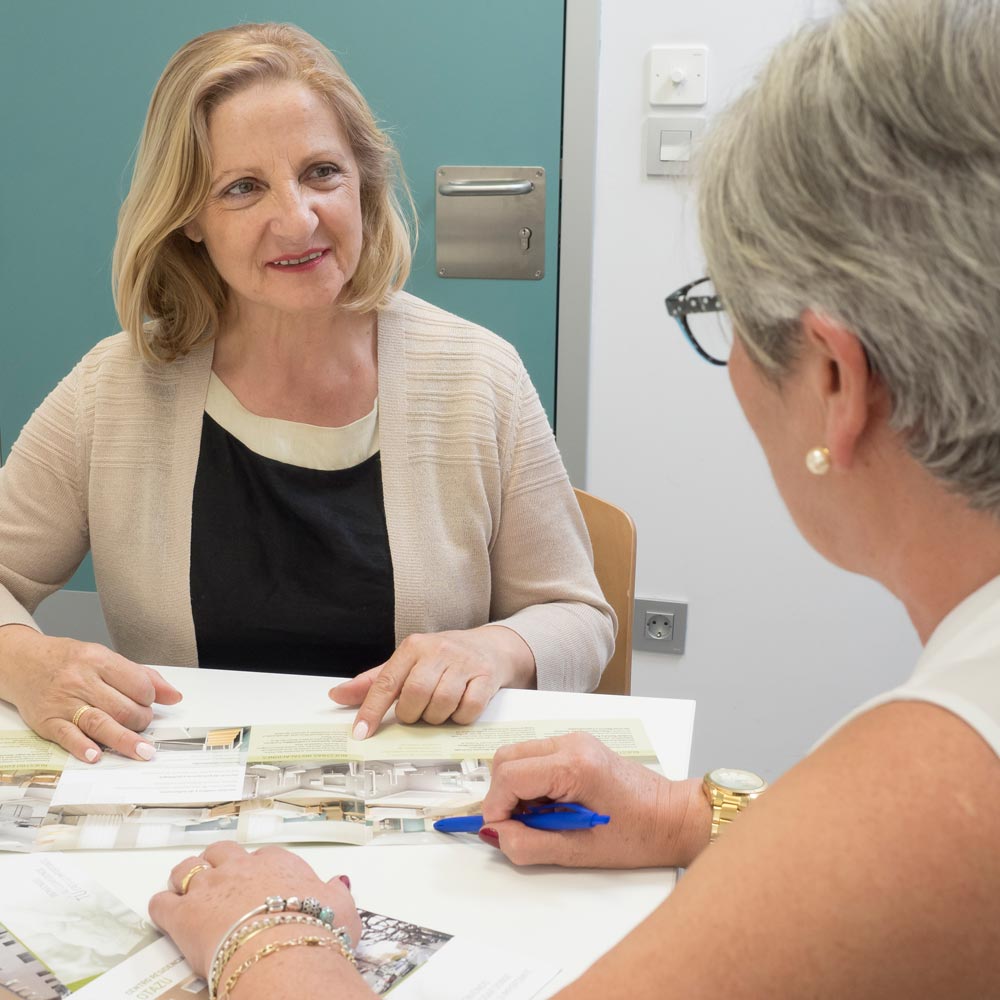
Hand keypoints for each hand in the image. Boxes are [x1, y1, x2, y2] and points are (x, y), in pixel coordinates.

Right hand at [0, 624, 181, 762]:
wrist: (24, 662)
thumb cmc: (70, 661)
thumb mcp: (105, 658)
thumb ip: (142, 676)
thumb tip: (173, 696)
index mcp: (99, 660)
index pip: (137, 683)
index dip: (150, 697)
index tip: (149, 702)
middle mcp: (81, 680)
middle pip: (122, 707)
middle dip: (140, 720)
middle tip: (142, 724)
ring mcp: (64, 702)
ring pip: (100, 722)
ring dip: (124, 739)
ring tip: (142, 750)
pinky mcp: (48, 721)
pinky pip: (67, 736)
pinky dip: (83, 747)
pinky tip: (96, 755)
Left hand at [149, 843, 361, 980]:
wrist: (284, 954)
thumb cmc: (315, 932)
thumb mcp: (343, 909)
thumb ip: (337, 893)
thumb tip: (339, 884)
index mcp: (279, 864)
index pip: (264, 856)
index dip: (257, 870)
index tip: (258, 882)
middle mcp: (242, 869)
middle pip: (221, 851)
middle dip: (216, 861)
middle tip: (217, 877)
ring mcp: (210, 888)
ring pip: (188, 869)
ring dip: (185, 877)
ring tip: (184, 888)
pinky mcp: (182, 916)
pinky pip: (162, 903)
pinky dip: (161, 906)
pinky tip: (163, 912)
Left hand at [329, 625, 534, 738]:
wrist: (491, 646)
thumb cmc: (444, 658)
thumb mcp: (407, 664)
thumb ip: (373, 682)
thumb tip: (337, 695)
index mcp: (413, 647)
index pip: (385, 682)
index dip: (371, 711)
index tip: (361, 733)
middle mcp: (437, 651)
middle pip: (414, 696)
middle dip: (412, 714)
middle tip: (417, 712)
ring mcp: (463, 663)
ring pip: (441, 705)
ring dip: (437, 717)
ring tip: (439, 708)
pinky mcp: (485, 677)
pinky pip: (467, 710)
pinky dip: (460, 717)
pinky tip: (459, 706)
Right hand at [480, 732, 708, 868]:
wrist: (673, 818)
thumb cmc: (638, 835)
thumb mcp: (578, 851)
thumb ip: (529, 844)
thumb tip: (496, 834)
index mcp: (574, 765)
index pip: (509, 776)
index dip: (496, 808)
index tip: (502, 833)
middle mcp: (571, 743)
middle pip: (506, 758)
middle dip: (503, 795)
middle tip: (520, 826)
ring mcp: (574, 740)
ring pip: (518, 755)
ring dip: (517, 788)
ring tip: (541, 817)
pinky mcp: (577, 746)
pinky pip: (536, 757)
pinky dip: (531, 781)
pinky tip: (552, 806)